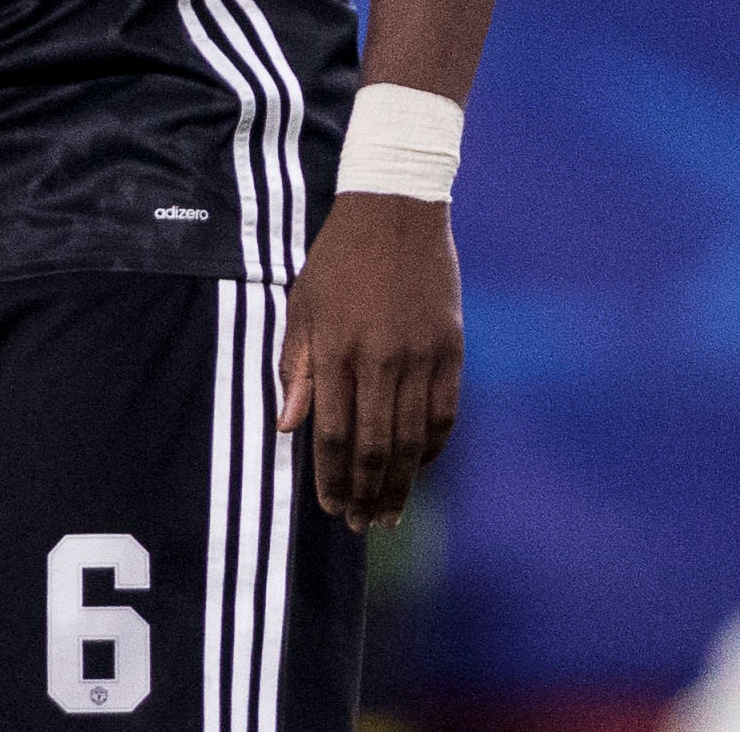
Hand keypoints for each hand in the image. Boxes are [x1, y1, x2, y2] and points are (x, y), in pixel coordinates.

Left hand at [279, 191, 463, 530]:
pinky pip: (445, 414)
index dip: (331, 475)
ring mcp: (421, 357)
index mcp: (337, 349)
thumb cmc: (338, 261)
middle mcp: (381, 360)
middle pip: (375, 444)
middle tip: (360, 525)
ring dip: (400, 482)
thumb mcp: (302, 305)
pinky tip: (418, 469)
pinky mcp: (452, 350)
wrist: (395, 213)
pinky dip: (432, 448)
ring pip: (412, 438)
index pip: (332, 431)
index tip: (329, 507)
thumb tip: (288, 427)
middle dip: (365, 491)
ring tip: (389, 515)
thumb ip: (297, 367)